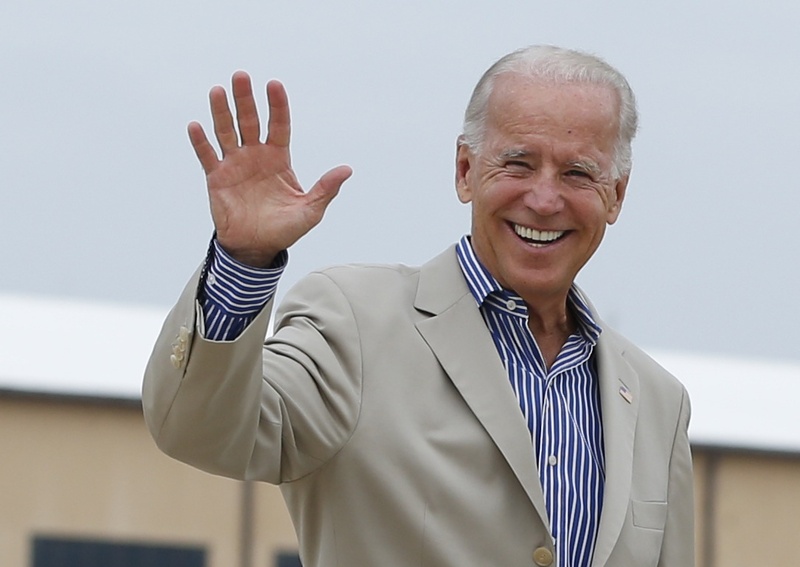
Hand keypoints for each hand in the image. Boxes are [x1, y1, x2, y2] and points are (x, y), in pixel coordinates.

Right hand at [188, 72, 351, 266]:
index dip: (277, 106)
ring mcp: (234, 164)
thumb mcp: (310, 210)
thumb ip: (326, 189)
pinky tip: (196, 125)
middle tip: (241, 76)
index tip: (274, 85)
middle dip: (245, 99)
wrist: (256, 247)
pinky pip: (207, 155)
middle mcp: (255, 155)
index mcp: (278, 158)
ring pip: (226, 132)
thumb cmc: (284, 229)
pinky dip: (201, 141)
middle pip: (249, 121)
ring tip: (218, 91)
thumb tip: (346, 170)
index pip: (279, 125)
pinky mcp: (217, 177)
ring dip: (221, 112)